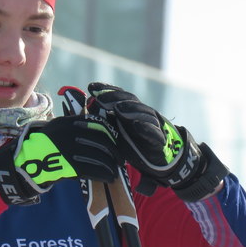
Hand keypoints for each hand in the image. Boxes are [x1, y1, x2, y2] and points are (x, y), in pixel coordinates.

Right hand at [0, 115, 121, 204]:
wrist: (23, 164)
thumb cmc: (40, 147)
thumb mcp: (54, 130)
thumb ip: (71, 127)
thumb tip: (95, 130)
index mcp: (66, 123)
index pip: (96, 124)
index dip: (109, 133)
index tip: (115, 141)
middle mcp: (69, 134)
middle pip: (101, 140)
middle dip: (114, 151)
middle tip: (120, 158)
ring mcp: (69, 149)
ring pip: (99, 155)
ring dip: (111, 164)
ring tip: (116, 170)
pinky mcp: (68, 165)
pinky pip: (93, 169)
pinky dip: (104, 174)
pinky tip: (110, 177)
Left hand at [87, 82, 227, 200]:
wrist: (159, 159)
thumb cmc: (134, 142)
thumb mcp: (116, 131)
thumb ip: (105, 119)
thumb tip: (86, 108)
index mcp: (130, 111)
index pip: (118, 96)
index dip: (106, 90)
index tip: (91, 87)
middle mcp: (141, 114)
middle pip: (130, 101)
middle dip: (115, 98)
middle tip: (100, 97)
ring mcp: (152, 125)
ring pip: (142, 113)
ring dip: (130, 110)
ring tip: (117, 108)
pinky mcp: (159, 140)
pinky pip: (153, 132)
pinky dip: (144, 128)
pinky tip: (135, 125)